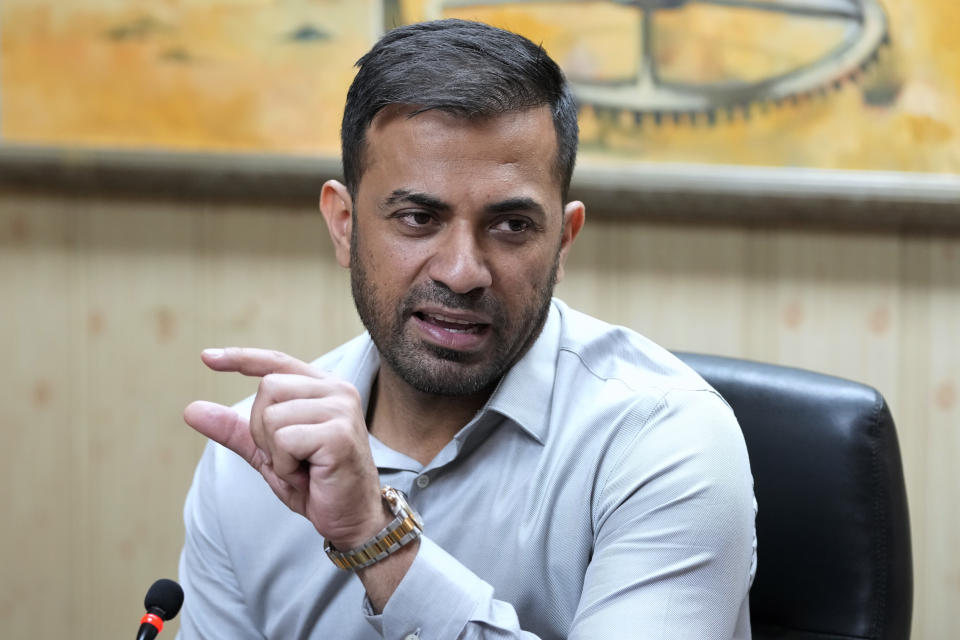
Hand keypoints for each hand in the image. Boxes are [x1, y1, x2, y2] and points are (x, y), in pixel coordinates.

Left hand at [184, 347, 386, 548]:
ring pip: (272, 416)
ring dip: (276, 452)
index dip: (241, 358)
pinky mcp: (338, 433)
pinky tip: (309, 474)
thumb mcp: (269, 452)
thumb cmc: (316, 483)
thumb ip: (236, 430)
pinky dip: (285, 465)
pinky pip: (284, 440)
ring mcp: (341, 409)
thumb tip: (191, 409)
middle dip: (263, 430)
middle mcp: (336, 390)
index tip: (207, 358)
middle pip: (267, 388)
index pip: (276, 362)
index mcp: (323, 387)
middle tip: (291, 457)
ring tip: (303, 467)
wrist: (351, 517)